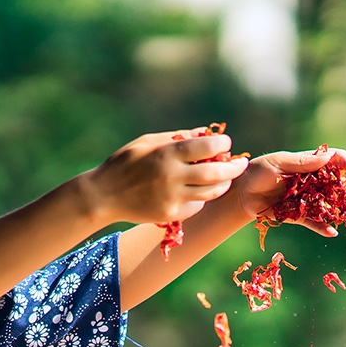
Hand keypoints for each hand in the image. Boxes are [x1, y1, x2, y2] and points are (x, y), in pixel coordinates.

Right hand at [79, 128, 249, 224]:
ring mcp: (172, 198)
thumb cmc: (125, 162)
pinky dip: (202, 197)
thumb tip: (205, 132)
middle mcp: (172, 177)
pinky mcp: (170, 214)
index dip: (221, 143)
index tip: (225, 142)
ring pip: (211, 193)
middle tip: (241, 164)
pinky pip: (196, 205)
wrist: (104, 196)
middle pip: (216, 173)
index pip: (206, 147)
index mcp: (166, 154)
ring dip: (222, 184)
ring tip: (225, 177)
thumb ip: (177, 137)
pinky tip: (198, 190)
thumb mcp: (147, 142)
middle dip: (234, 168)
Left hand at [228, 147, 345, 235]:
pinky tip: (333, 232)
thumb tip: (327, 158)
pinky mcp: (298, 215)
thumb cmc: (257, 172)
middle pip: (338, 184)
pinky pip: (314, 222)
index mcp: (308, 164)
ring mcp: (307, 199)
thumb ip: (301, 163)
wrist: (241, 194)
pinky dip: (324, 227)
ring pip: (331, 205)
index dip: (343, 162)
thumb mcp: (277, 164)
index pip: (332, 160)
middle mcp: (311, 182)